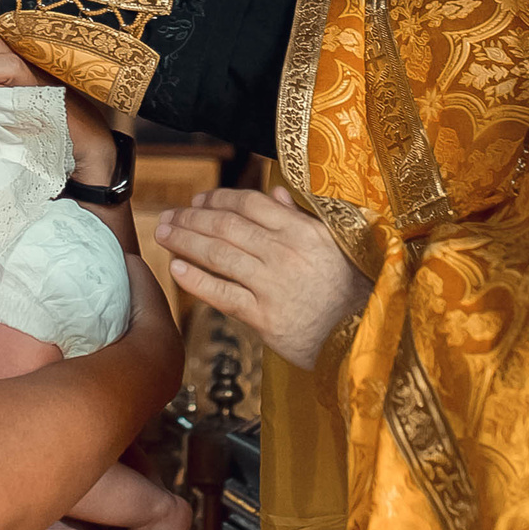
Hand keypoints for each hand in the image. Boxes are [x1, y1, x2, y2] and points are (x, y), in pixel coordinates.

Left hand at [153, 187, 368, 369]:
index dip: (218, 199)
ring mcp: (273, 285)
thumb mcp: (334, 243)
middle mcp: (285, 252)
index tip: (198, 200)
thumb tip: (275, 195)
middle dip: (191, 218)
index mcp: (302, 231)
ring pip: (219, 255)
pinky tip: (176, 269)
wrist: (363, 334)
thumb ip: (301, 218)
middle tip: (169, 215)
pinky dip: (196, 280)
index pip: (250, 204)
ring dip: (186, 242)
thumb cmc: (351, 288)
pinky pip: (223, 294)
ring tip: (164, 234)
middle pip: (227, 227)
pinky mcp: (265, 318)